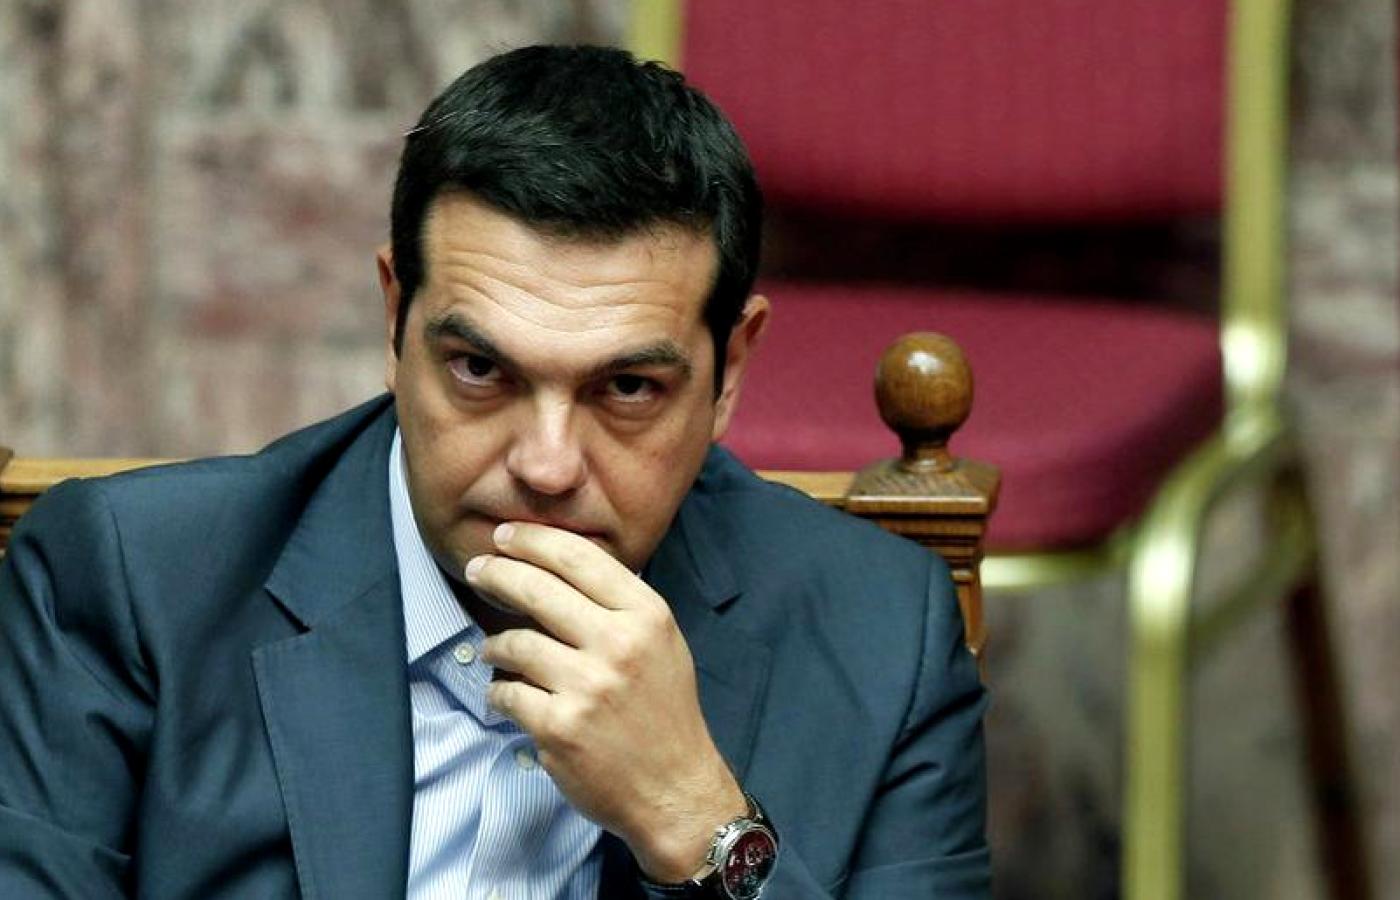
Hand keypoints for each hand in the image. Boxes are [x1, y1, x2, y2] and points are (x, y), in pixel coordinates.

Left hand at [468, 522, 746, 882]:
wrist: (675, 789)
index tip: (505, 536)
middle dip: (498, 573)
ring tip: (493, 649)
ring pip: (515, 643)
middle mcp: (619, 644)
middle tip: (478, 569)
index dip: (533, 540)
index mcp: (646, 616)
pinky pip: (507, 694)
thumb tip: (559, 564)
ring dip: (495, 645)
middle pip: (538, 589)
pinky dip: (498, 693)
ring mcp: (588, 686)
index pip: (579, 558)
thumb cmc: (664, 712)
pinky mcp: (559, 727)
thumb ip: (618, 605)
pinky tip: (504, 695)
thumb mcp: (661, 643)